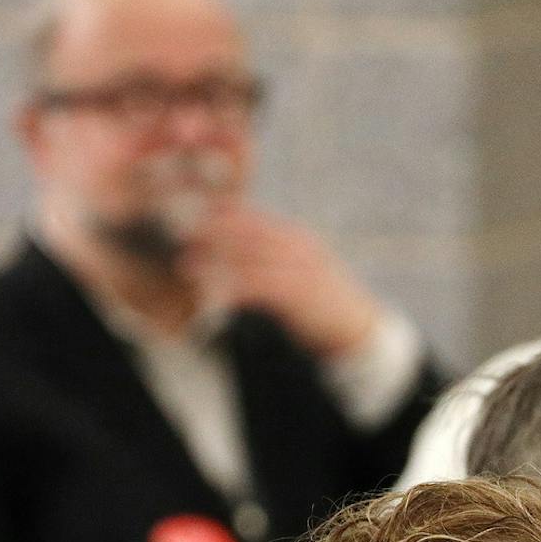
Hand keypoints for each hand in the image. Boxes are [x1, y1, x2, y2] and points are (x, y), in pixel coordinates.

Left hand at [186, 204, 382, 358]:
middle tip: (182, 235)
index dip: (223, 213)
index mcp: (298, 238)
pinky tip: (216, 293)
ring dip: (216, 260)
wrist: (358, 328)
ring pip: (250, 257)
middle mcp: (299, 247)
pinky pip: (261, 287)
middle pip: (249, 232)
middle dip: (213, 232)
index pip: (255, 217)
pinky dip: (236, 288)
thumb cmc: (323, 301)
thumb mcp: (302, 269)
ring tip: (187, 264)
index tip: (194, 213)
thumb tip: (238, 252)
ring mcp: (301, 269)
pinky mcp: (300, 295)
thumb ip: (274, 257)